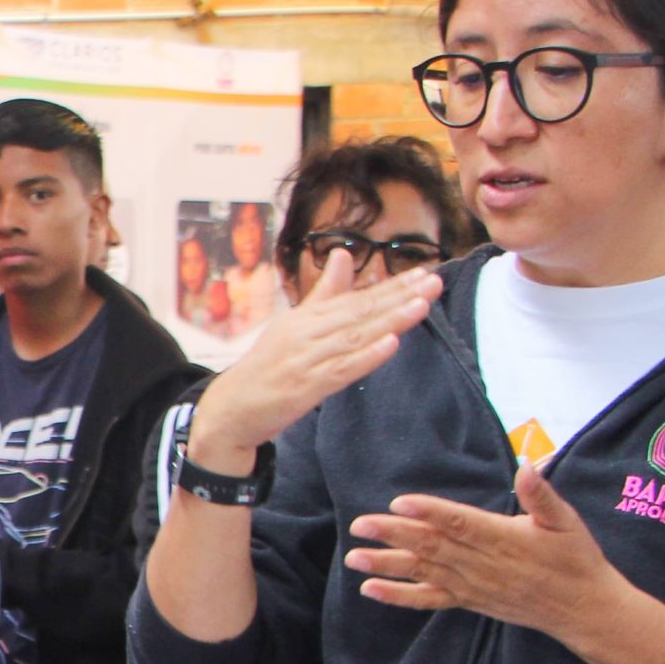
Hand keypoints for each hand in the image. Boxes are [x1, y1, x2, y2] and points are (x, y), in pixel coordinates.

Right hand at [186, 249, 440, 472]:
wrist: (231, 408)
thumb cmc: (266, 366)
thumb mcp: (294, 323)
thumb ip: (324, 292)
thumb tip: (344, 254)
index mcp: (307, 317)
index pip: (356, 297)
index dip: (392, 285)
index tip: (424, 272)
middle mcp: (306, 333)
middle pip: (359, 312)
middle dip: (399, 296)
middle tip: (433, 281)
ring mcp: (305, 360)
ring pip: (354, 337)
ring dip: (389, 320)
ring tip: (420, 306)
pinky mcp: (305, 388)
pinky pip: (341, 370)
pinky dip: (366, 357)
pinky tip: (390, 344)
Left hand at [344, 457, 627, 638]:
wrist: (582, 608)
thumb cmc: (574, 557)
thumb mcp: (566, 520)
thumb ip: (541, 494)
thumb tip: (528, 464)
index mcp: (502, 537)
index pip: (459, 522)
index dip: (429, 512)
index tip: (400, 502)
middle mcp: (481, 564)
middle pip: (432, 546)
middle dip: (393, 535)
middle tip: (359, 525)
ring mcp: (471, 585)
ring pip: (423, 572)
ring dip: (387, 565)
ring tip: (354, 557)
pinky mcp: (467, 600)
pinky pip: (428, 599)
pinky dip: (399, 596)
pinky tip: (370, 590)